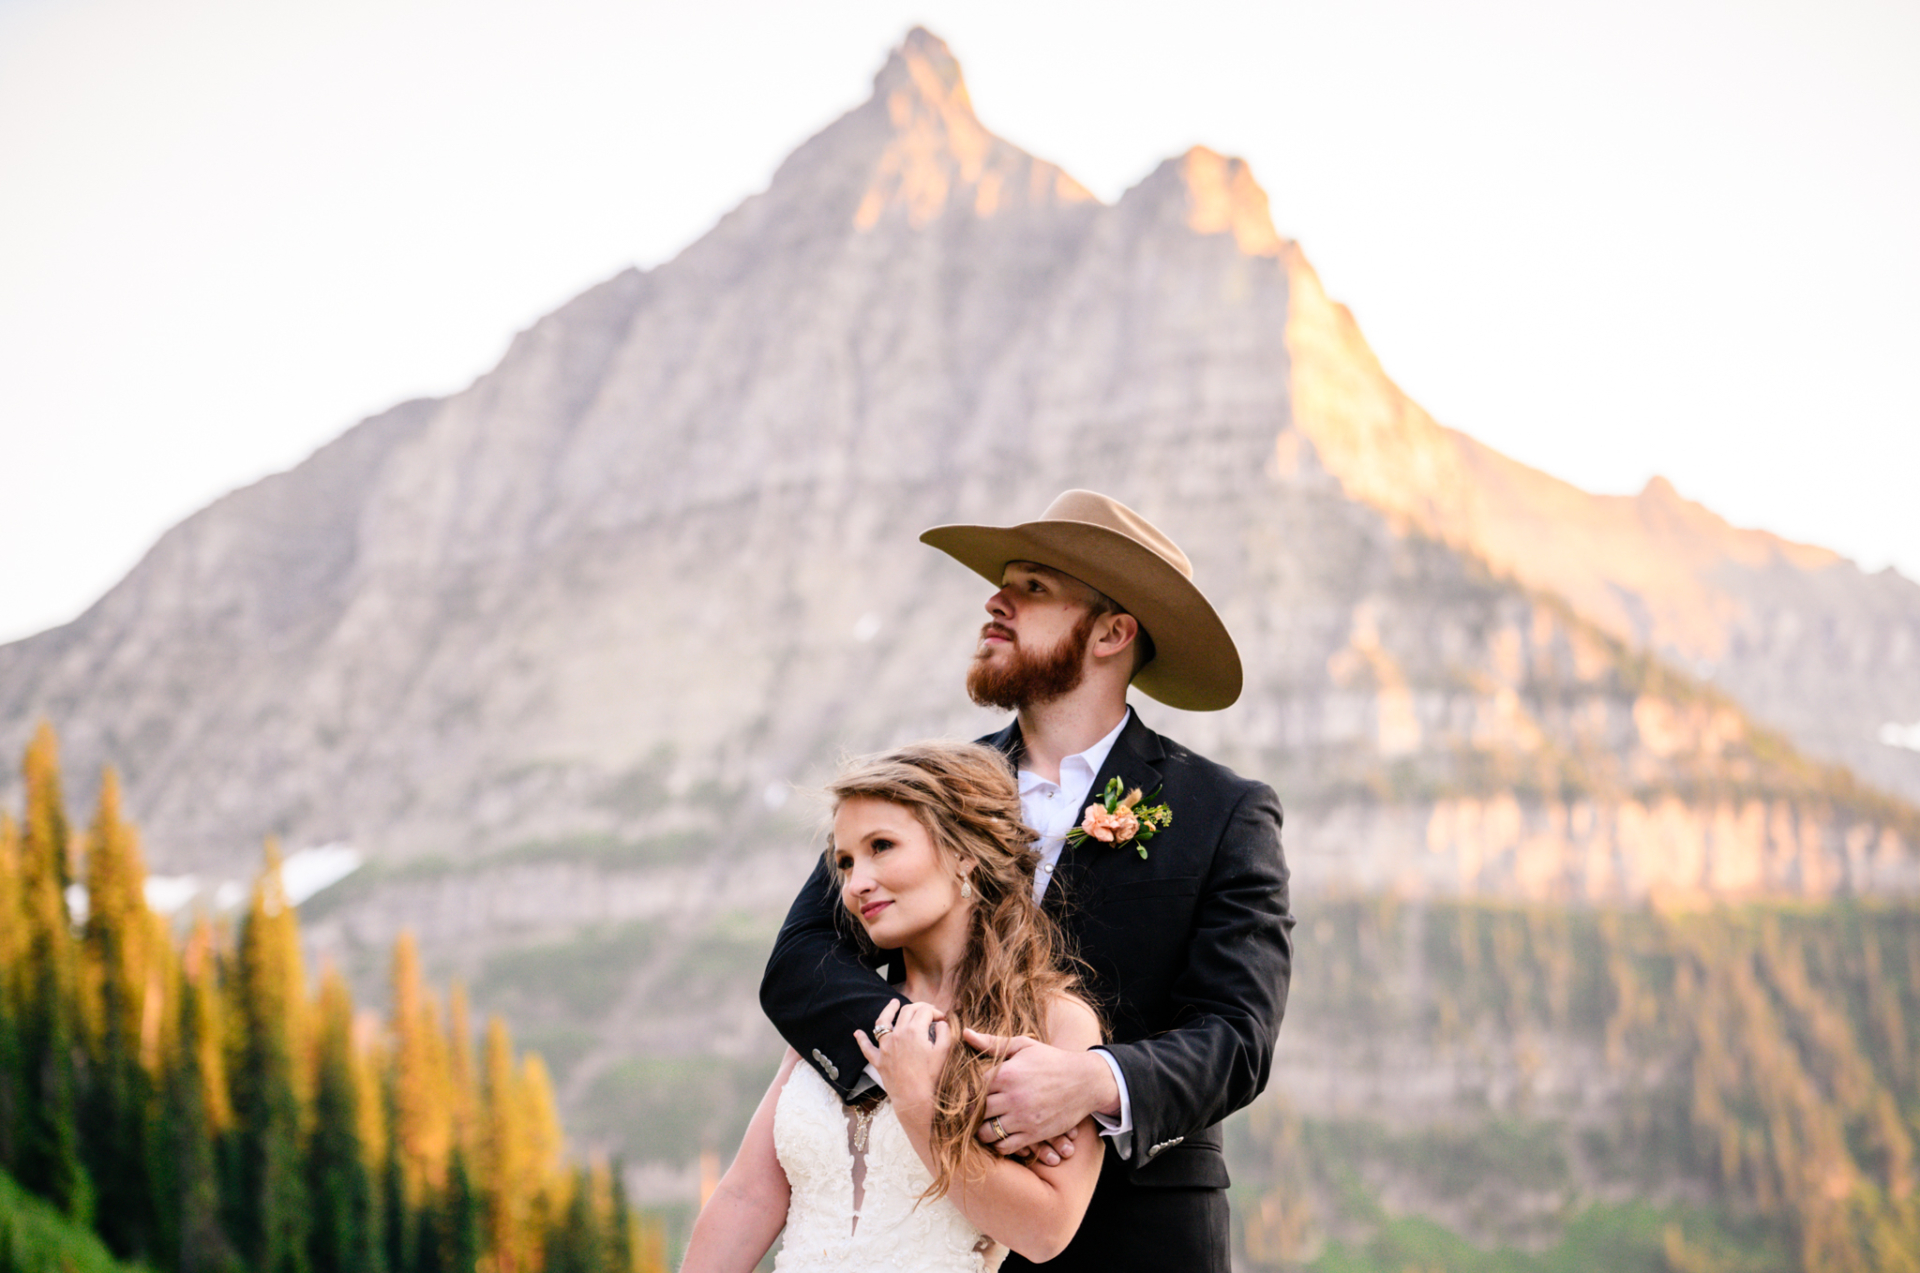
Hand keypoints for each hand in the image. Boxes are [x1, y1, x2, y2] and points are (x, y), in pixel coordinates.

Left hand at [854, 1000, 949, 1115]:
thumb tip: (940, 1023)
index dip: (935, 1011)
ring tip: (893, 1003)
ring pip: (883, 1021)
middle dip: (919, 1007)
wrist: (915, 1099)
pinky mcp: (878, 1060)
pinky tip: (857, 1033)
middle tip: (928, 1012)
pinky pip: (867, 1048)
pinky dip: (862, 1039)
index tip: (942, 1019)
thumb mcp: (944, 1052)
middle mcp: (897, 1034)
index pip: (925, 1011)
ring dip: (888, 1010)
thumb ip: (944, 1032)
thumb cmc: (931, 1077)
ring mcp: (885, 1047)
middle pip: (907, 1011)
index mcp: (915, 1031)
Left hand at [963, 1028, 1117, 1164]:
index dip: (967, 1093)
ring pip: (987, 1133)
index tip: (968, 1094)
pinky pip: (1005, 1147)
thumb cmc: (1052, 1060)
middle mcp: (1012, 1097)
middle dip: (973, 1113)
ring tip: (986, 1124)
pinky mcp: (1034, 1134)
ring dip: (982, 1131)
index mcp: (1006, 1073)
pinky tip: (1001, 1135)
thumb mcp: (1023, 1046)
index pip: (972, 1089)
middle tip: (974, 1112)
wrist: (1085, 1081)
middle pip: (976, 1112)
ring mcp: (1023, 1118)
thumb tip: (966, 1033)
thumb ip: (993, 1042)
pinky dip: (999, 1144)